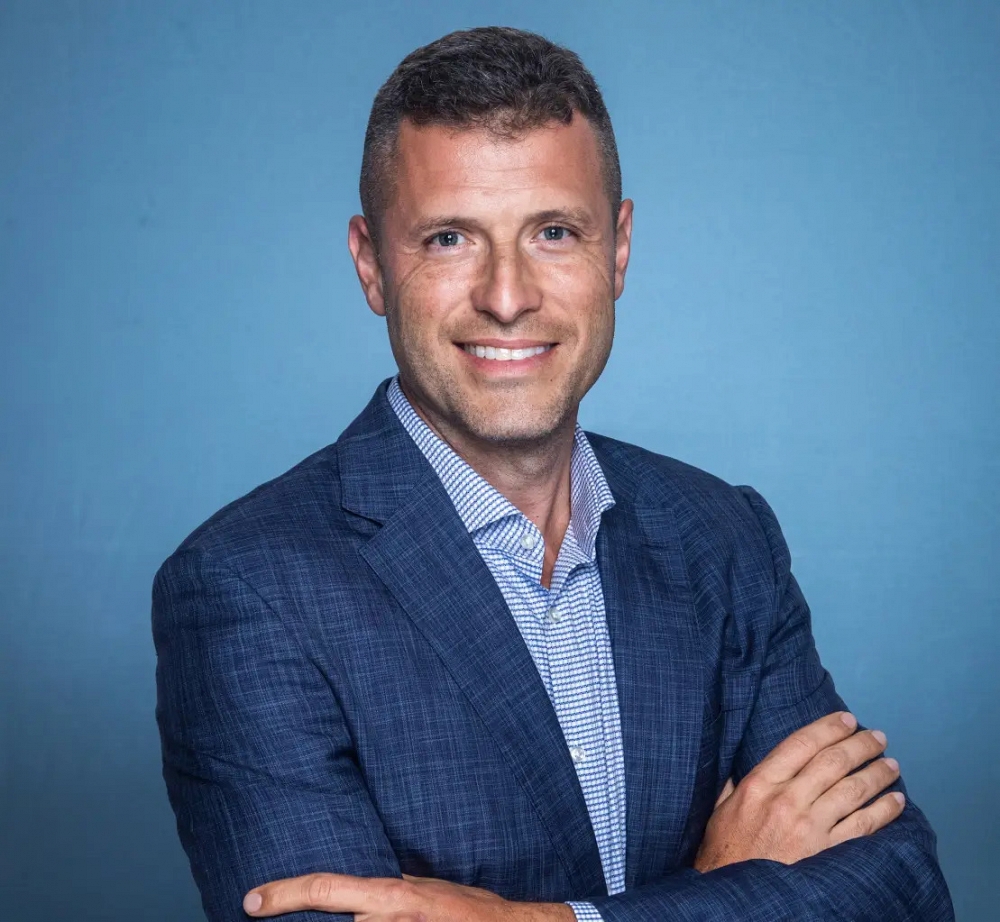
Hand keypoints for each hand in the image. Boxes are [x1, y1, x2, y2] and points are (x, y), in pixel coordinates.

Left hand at [243, 872, 575, 920]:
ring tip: (285, 919)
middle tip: (261, 913)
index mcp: (392, 895)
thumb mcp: (422, 887)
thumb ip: (386, 892)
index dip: (284, 894)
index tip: (251, 900)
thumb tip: (352, 893)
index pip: (327, 889)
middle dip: (293, 920)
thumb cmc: (465, 908)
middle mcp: (389, 921)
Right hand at [695, 711, 904, 870]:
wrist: (735, 898)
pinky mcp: (827, 853)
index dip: (828, 728)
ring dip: (877, 773)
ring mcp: (810, 827)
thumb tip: (746, 768)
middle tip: (877, 737)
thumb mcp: (720, 810)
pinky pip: (864, 826)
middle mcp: (787, 800)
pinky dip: (884, 811)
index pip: (801, 744)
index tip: (847, 719)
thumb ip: (736, 786)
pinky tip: (896, 801)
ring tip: (892, 764)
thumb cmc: (724, 853)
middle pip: (833, 762)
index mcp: (760, 784)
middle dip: (860, 745)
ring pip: (853, 790)